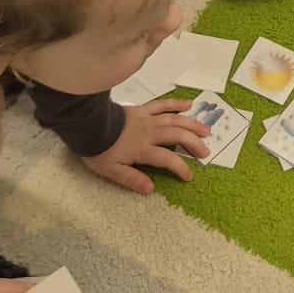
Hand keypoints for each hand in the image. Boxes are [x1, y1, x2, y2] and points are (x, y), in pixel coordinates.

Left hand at [81, 97, 209, 193]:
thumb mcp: (111, 170)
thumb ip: (132, 179)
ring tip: (206, 131)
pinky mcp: (142, 109)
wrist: (87, 124)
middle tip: (206, 152)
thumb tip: (151, 189)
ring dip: (192, 125)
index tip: (189, 176)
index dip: (180, 168)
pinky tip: (189, 104)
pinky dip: (176, 103)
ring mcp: (148, 118)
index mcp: (143, 149)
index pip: (167, 159)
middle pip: (177, 136)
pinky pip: (162, 104)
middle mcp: (150, 132)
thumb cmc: (98, 149)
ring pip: (175, 120)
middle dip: (194, 144)